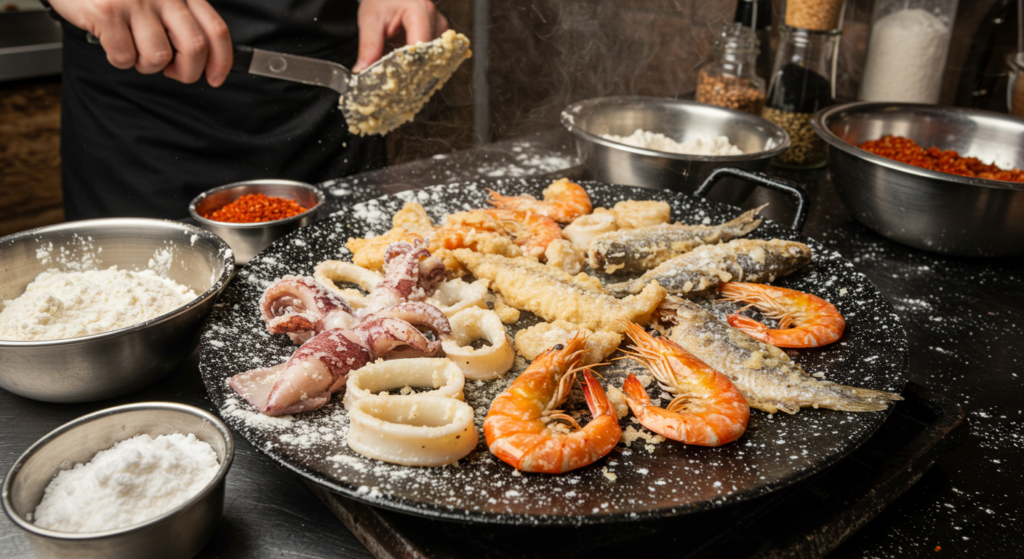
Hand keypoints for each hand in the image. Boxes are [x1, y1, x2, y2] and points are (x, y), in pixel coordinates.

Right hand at [48, 0, 232, 86]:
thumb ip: (181, 20)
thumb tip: (203, 60)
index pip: (216, 30)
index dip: (221, 61)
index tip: (215, 78)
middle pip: (194, 48)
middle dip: (187, 71)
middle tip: (173, 71)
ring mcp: (135, 2)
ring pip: (159, 57)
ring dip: (146, 65)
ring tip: (134, 48)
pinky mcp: (107, 12)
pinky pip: (124, 56)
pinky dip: (118, 59)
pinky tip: (111, 42)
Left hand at [353, 0, 448, 72]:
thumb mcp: (370, 20)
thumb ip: (369, 47)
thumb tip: (364, 69)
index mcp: (419, 11)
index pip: (420, 47)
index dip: (408, 65)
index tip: (395, 76)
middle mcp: (434, 19)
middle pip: (428, 55)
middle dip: (411, 68)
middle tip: (393, 74)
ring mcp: (439, 26)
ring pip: (431, 57)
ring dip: (415, 64)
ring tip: (399, 61)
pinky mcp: (438, 33)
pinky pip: (431, 53)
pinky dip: (418, 59)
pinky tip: (407, 58)